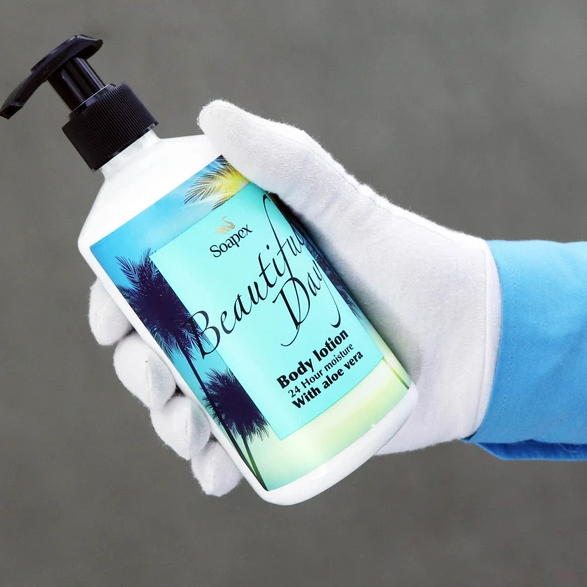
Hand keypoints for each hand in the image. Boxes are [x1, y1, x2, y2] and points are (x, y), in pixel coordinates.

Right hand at [89, 101, 500, 494]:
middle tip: (155, 377)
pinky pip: (244, 449)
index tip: (111, 319)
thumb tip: (213, 115)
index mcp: (241, 269)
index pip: (159, 282)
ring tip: (187, 429)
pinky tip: (217, 472)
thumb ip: (290, 162)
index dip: (121, 300)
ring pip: (195, 402)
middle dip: (140, 368)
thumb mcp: (347, 207)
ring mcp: (268, 377)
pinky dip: (218, 465)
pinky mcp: (297, 421)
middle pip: (165, 347)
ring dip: (170, 421)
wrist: (475, 336)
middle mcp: (246, 323)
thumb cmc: (411, 261)